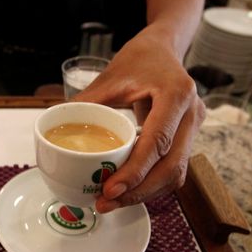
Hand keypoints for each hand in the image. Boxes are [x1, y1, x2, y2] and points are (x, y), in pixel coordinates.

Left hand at [74, 28, 204, 212]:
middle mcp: (192, 113)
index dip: (136, 171)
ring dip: (145, 193)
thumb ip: (87, 101)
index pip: (159, 141)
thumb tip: (56, 127)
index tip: (110, 189)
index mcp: (176, 93)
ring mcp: (194, 127)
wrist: (164, 49)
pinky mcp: (189, 138)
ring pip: (176, 174)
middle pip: (172, 166)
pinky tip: (128, 190)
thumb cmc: (141, 58)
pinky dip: (151, 183)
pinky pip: (173, 169)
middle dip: (139, 191)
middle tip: (106, 202)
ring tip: (112, 201)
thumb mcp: (111, 76)